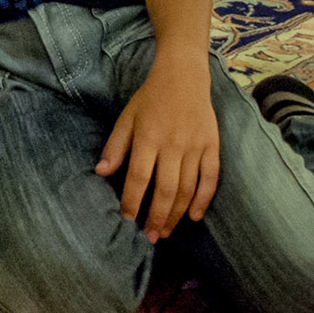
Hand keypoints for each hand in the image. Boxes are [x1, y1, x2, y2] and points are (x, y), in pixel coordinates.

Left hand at [95, 53, 219, 240]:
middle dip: (156, 217)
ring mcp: (195, 146)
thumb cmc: (150, 98)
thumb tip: (101, 173)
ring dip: (176, 214)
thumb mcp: (127, 117)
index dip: (132, 202)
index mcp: (148, 137)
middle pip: (165, 190)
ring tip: (166, 232)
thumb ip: (115, 146)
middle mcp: (172, 144)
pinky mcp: (212, 145)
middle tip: (150, 236)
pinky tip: (194, 216)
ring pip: (187, 189)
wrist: (184, 75)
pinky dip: (203, 199)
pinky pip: (210, 178)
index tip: (127, 220)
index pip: (138, 178)